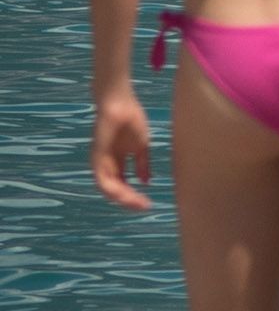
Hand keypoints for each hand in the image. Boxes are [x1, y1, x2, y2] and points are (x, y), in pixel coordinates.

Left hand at [91, 90, 153, 209]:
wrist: (120, 103)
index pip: (123, 184)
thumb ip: (142, 164)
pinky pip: (101, 179)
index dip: (135, 195)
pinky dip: (113, 189)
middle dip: (130, 200)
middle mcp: (107, 164)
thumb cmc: (131, 119)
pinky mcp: (97, 158)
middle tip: (145, 207)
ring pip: (108, 188)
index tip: (149, 204)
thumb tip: (146, 181)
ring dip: (122, 198)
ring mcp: (101, 161)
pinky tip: (125, 194)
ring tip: (137, 203)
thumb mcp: (141, 146)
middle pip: (116, 189)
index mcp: (117, 161)